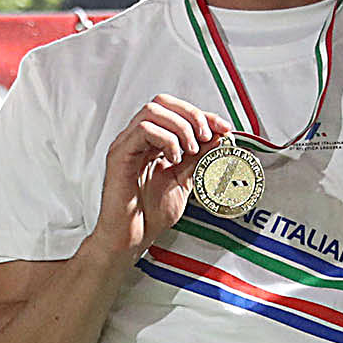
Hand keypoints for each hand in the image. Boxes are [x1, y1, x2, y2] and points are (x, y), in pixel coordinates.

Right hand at [96, 95, 225, 259]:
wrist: (131, 239)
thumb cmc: (150, 215)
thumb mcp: (184, 180)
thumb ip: (198, 157)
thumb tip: (218, 136)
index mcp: (151, 143)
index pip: (176, 112)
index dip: (202, 115)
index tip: (223, 128)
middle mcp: (136, 140)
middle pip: (162, 102)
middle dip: (191, 115)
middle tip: (205, 136)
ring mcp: (126, 145)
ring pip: (153, 111)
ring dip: (180, 127)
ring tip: (190, 150)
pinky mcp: (119, 155)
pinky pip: (143, 130)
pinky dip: (166, 140)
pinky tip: (173, 159)